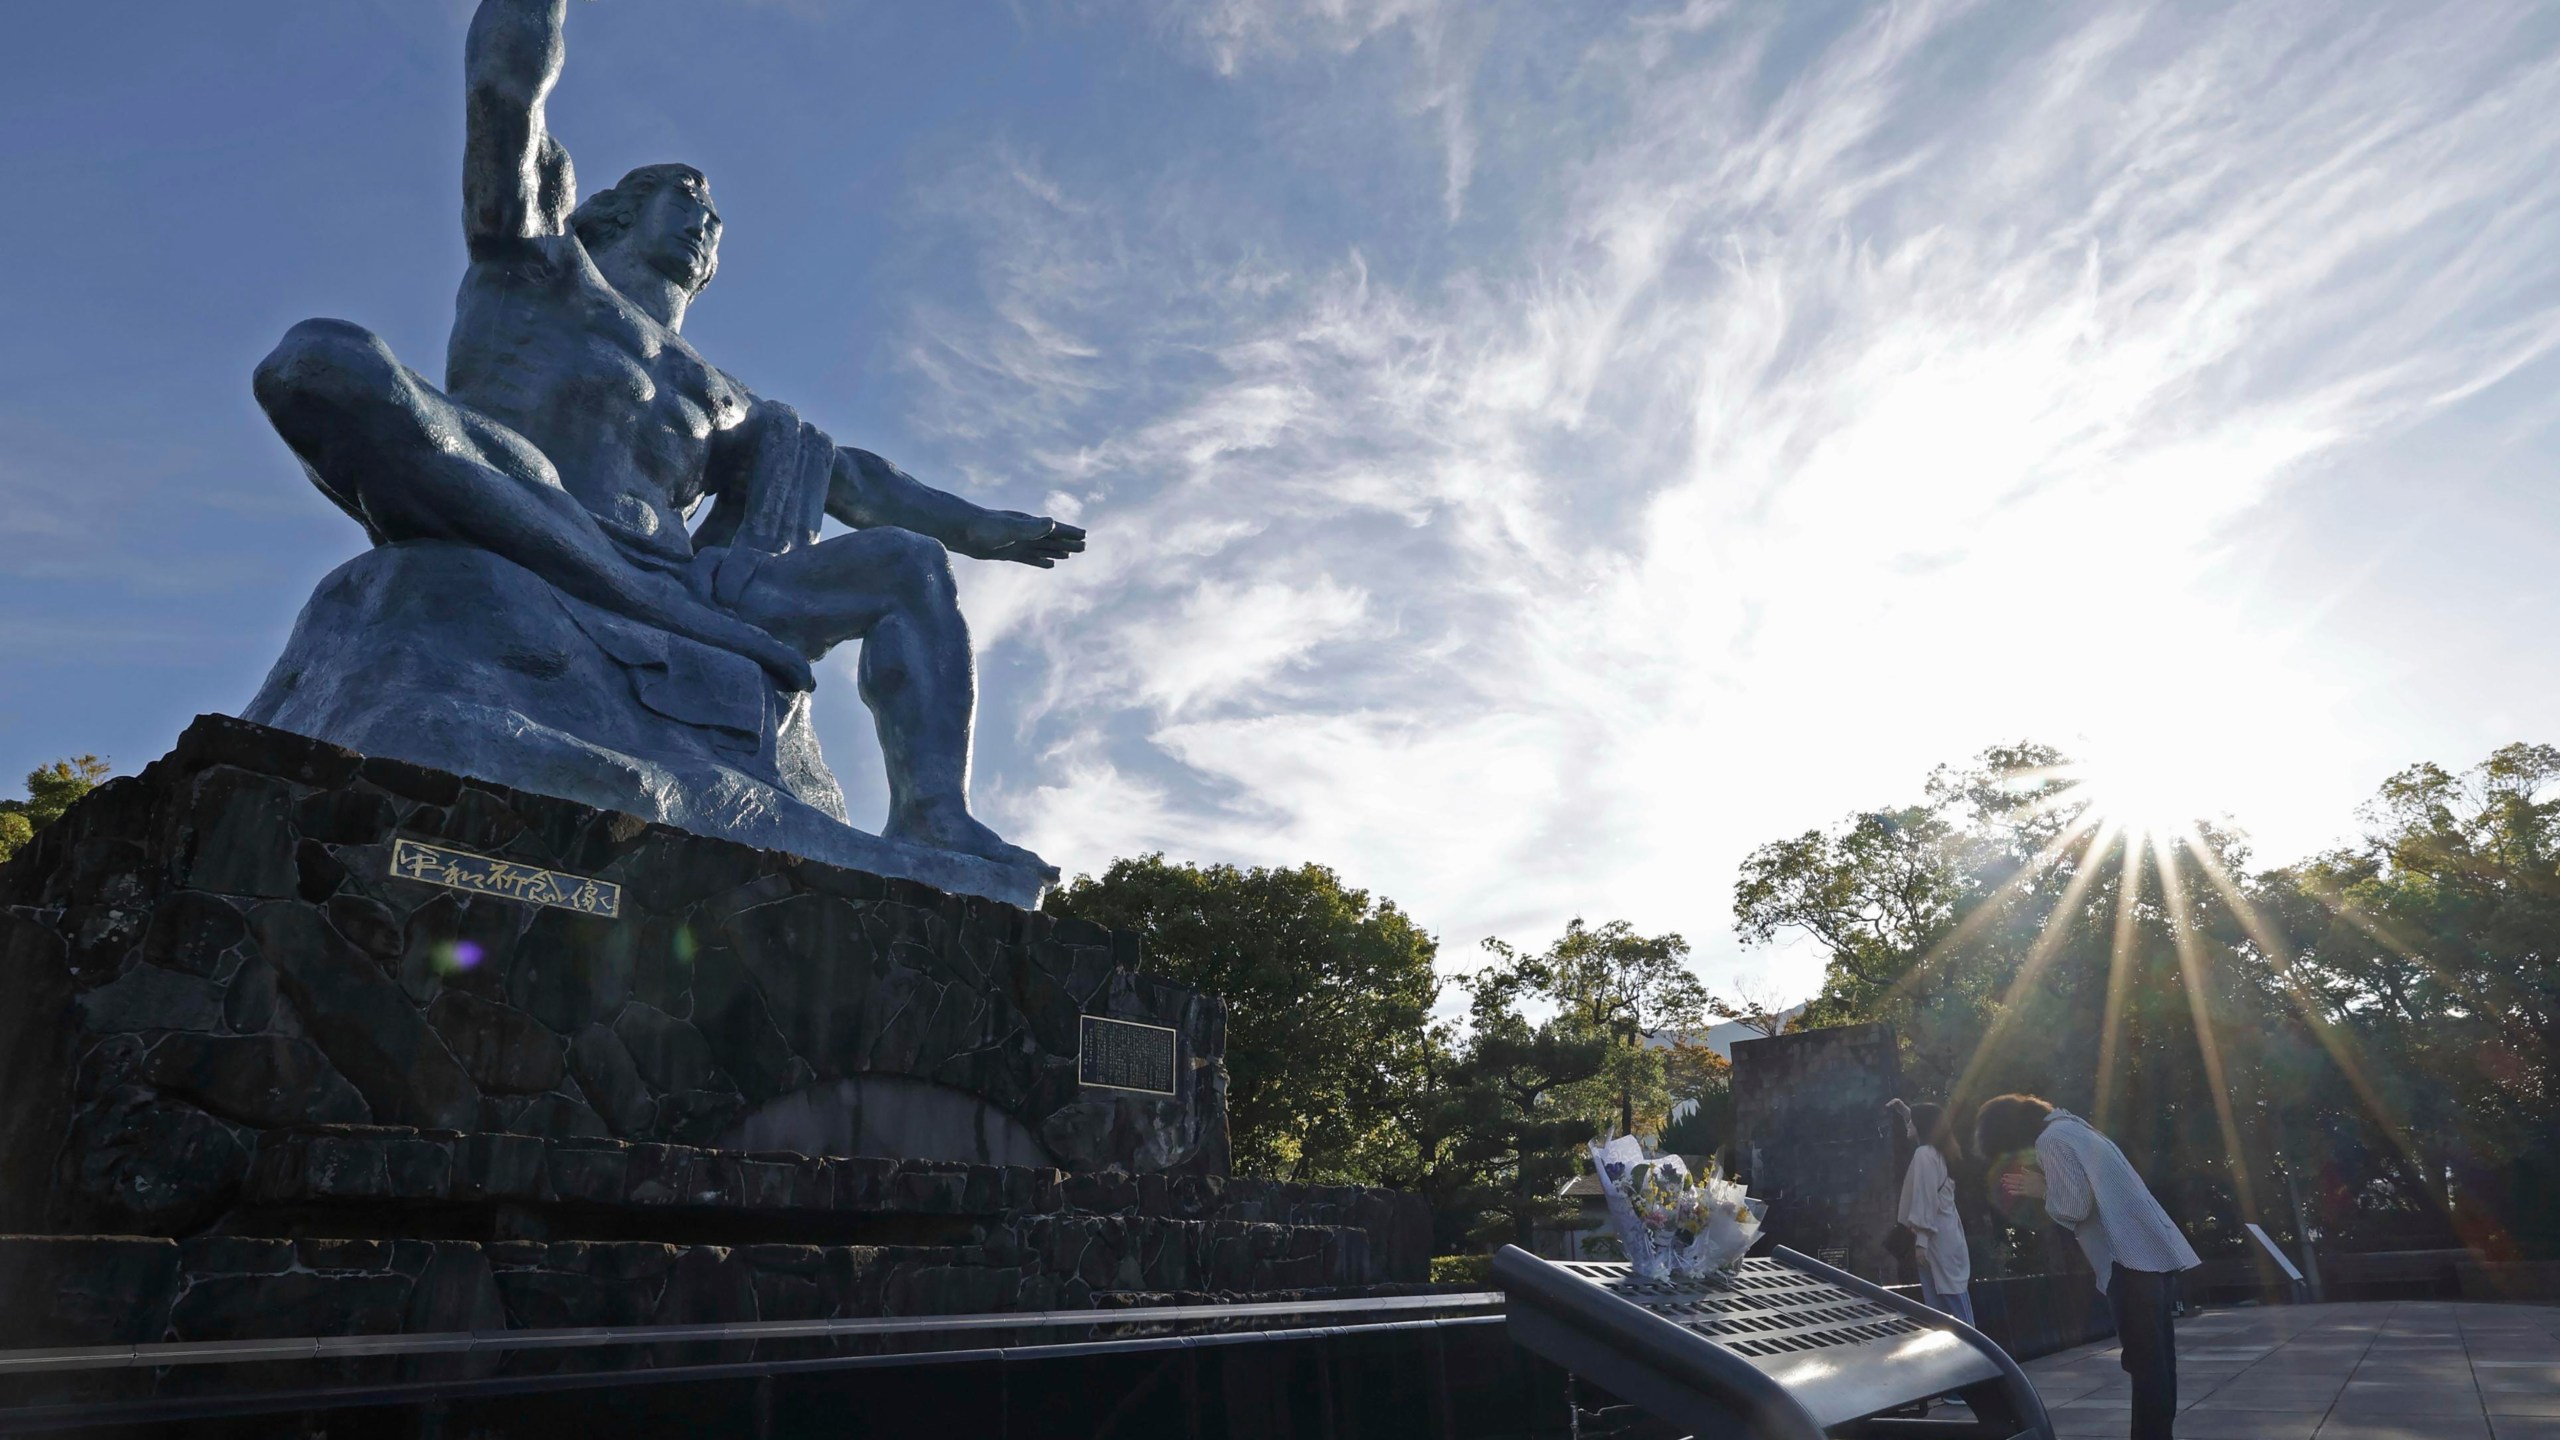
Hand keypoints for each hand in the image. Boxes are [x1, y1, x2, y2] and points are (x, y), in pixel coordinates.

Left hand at [971, 511, 1086, 567]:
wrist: (960, 530)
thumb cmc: (984, 528)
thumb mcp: (1010, 528)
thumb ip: (1031, 527)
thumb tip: (1053, 523)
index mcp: (1029, 525)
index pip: (1054, 529)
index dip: (1069, 533)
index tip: (1084, 536)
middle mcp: (1025, 532)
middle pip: (1051, 539)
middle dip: (1067, 542)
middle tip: (1084, 547)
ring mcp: (1016, 542)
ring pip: (1042, 548)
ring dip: (1057, 551)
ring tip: (1069, 555)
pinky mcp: (1007, 552)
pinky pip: (1030, 557)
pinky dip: (1041, 560)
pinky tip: (1049, 564)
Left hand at [2000, 1168, 2046, 1199]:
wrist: (2049, 1188)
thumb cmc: (2043, 1180)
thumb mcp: (2035, 1174)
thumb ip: (2028, 1171)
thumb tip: (2021, 1168)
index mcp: (2027, 1176)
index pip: (2017, 1176)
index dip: (2010, 1176)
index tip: (2004, 1175)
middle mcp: (2025, 1181)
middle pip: (2015, 1181)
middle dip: (2008, 1180)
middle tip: (2001, 1180)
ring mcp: (2026, 1187)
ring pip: (2016, 1186)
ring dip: (2010, 1186)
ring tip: (2003, 1185)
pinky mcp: (2028, 1193)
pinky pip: (2020, 1192)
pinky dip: (2015, 1192)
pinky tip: (2009, 1192)